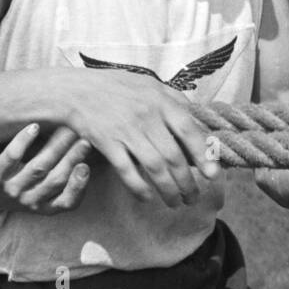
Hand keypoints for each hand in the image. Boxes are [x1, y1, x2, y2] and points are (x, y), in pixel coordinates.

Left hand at [0, 123, 92, 215]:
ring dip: (55, 148)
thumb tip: (90, 150)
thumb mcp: (43, 191)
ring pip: (37, 168)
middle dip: (72, 159)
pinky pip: (11, 156)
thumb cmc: (22, 186)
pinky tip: (34, 128)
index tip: (86, 167)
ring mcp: (10, 189)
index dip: (78, 187)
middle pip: (55, 179)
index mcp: (45, 206)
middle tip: (85, 139)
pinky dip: (24, 141)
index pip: (66, 202)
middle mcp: (28, 200)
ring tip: (67, 130)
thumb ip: (63, 176)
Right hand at [54, 67, 217, 205]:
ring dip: (167, 189)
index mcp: (160, 101)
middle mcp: (146, 116)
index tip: (213, 175)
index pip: (189, 130)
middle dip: (186, 182)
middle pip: (174, 156)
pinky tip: (146, 198)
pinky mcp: (106, 142)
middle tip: (193, 198)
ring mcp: (126, 130)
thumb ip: (173, 99)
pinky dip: (138, 187)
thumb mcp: (148, 84)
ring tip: (175, 203)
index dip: (203, 154)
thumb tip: (197, 119)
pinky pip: (127, 170)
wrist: (75, 90)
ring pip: (154, 167)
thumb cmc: (115, 87)